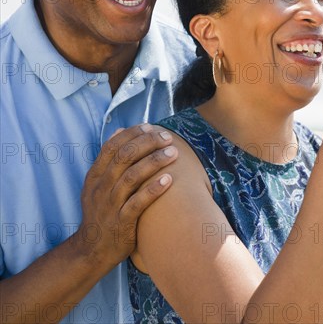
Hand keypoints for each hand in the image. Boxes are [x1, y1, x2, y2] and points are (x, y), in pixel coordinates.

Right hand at [75, 124, 177, 267]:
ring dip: (154, 162)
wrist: (93, 250)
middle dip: (147, 143)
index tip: (150, 126)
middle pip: (123, 158)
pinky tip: (169, 180)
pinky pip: (138, 203)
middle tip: (167, 137)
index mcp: (95, 177)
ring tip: (173, 153)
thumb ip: (108, 160)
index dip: (132, 134)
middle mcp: (100, 189)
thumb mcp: (98, 185)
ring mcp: (110, 206)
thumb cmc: (103, 213)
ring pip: (131, 177)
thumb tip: (120, 131)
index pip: (111, 147)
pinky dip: (153, 190)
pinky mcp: (121, 222)